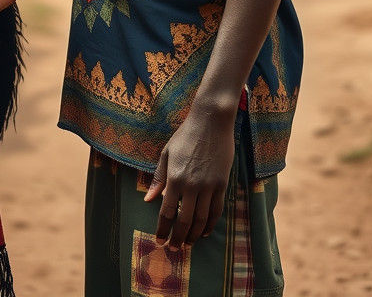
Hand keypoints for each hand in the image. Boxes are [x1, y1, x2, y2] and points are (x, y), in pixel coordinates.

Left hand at [145, 108, 235, 249]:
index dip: (163, 228)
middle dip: (178, 237)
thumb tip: (149, 200)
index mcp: (174, 177)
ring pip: (202, 219)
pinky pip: (216, 210)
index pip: (167, 211)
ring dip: (194, 235)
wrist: (211, 122)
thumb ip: (158, 178)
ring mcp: (209, 186)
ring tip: (187, 243)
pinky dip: (210, 225)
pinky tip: (203, 231)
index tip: (159, 241)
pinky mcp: (222, 184)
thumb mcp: (166, 153)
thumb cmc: (185, 136)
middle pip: (185, 220)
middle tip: (173, 248)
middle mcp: (192, 185)